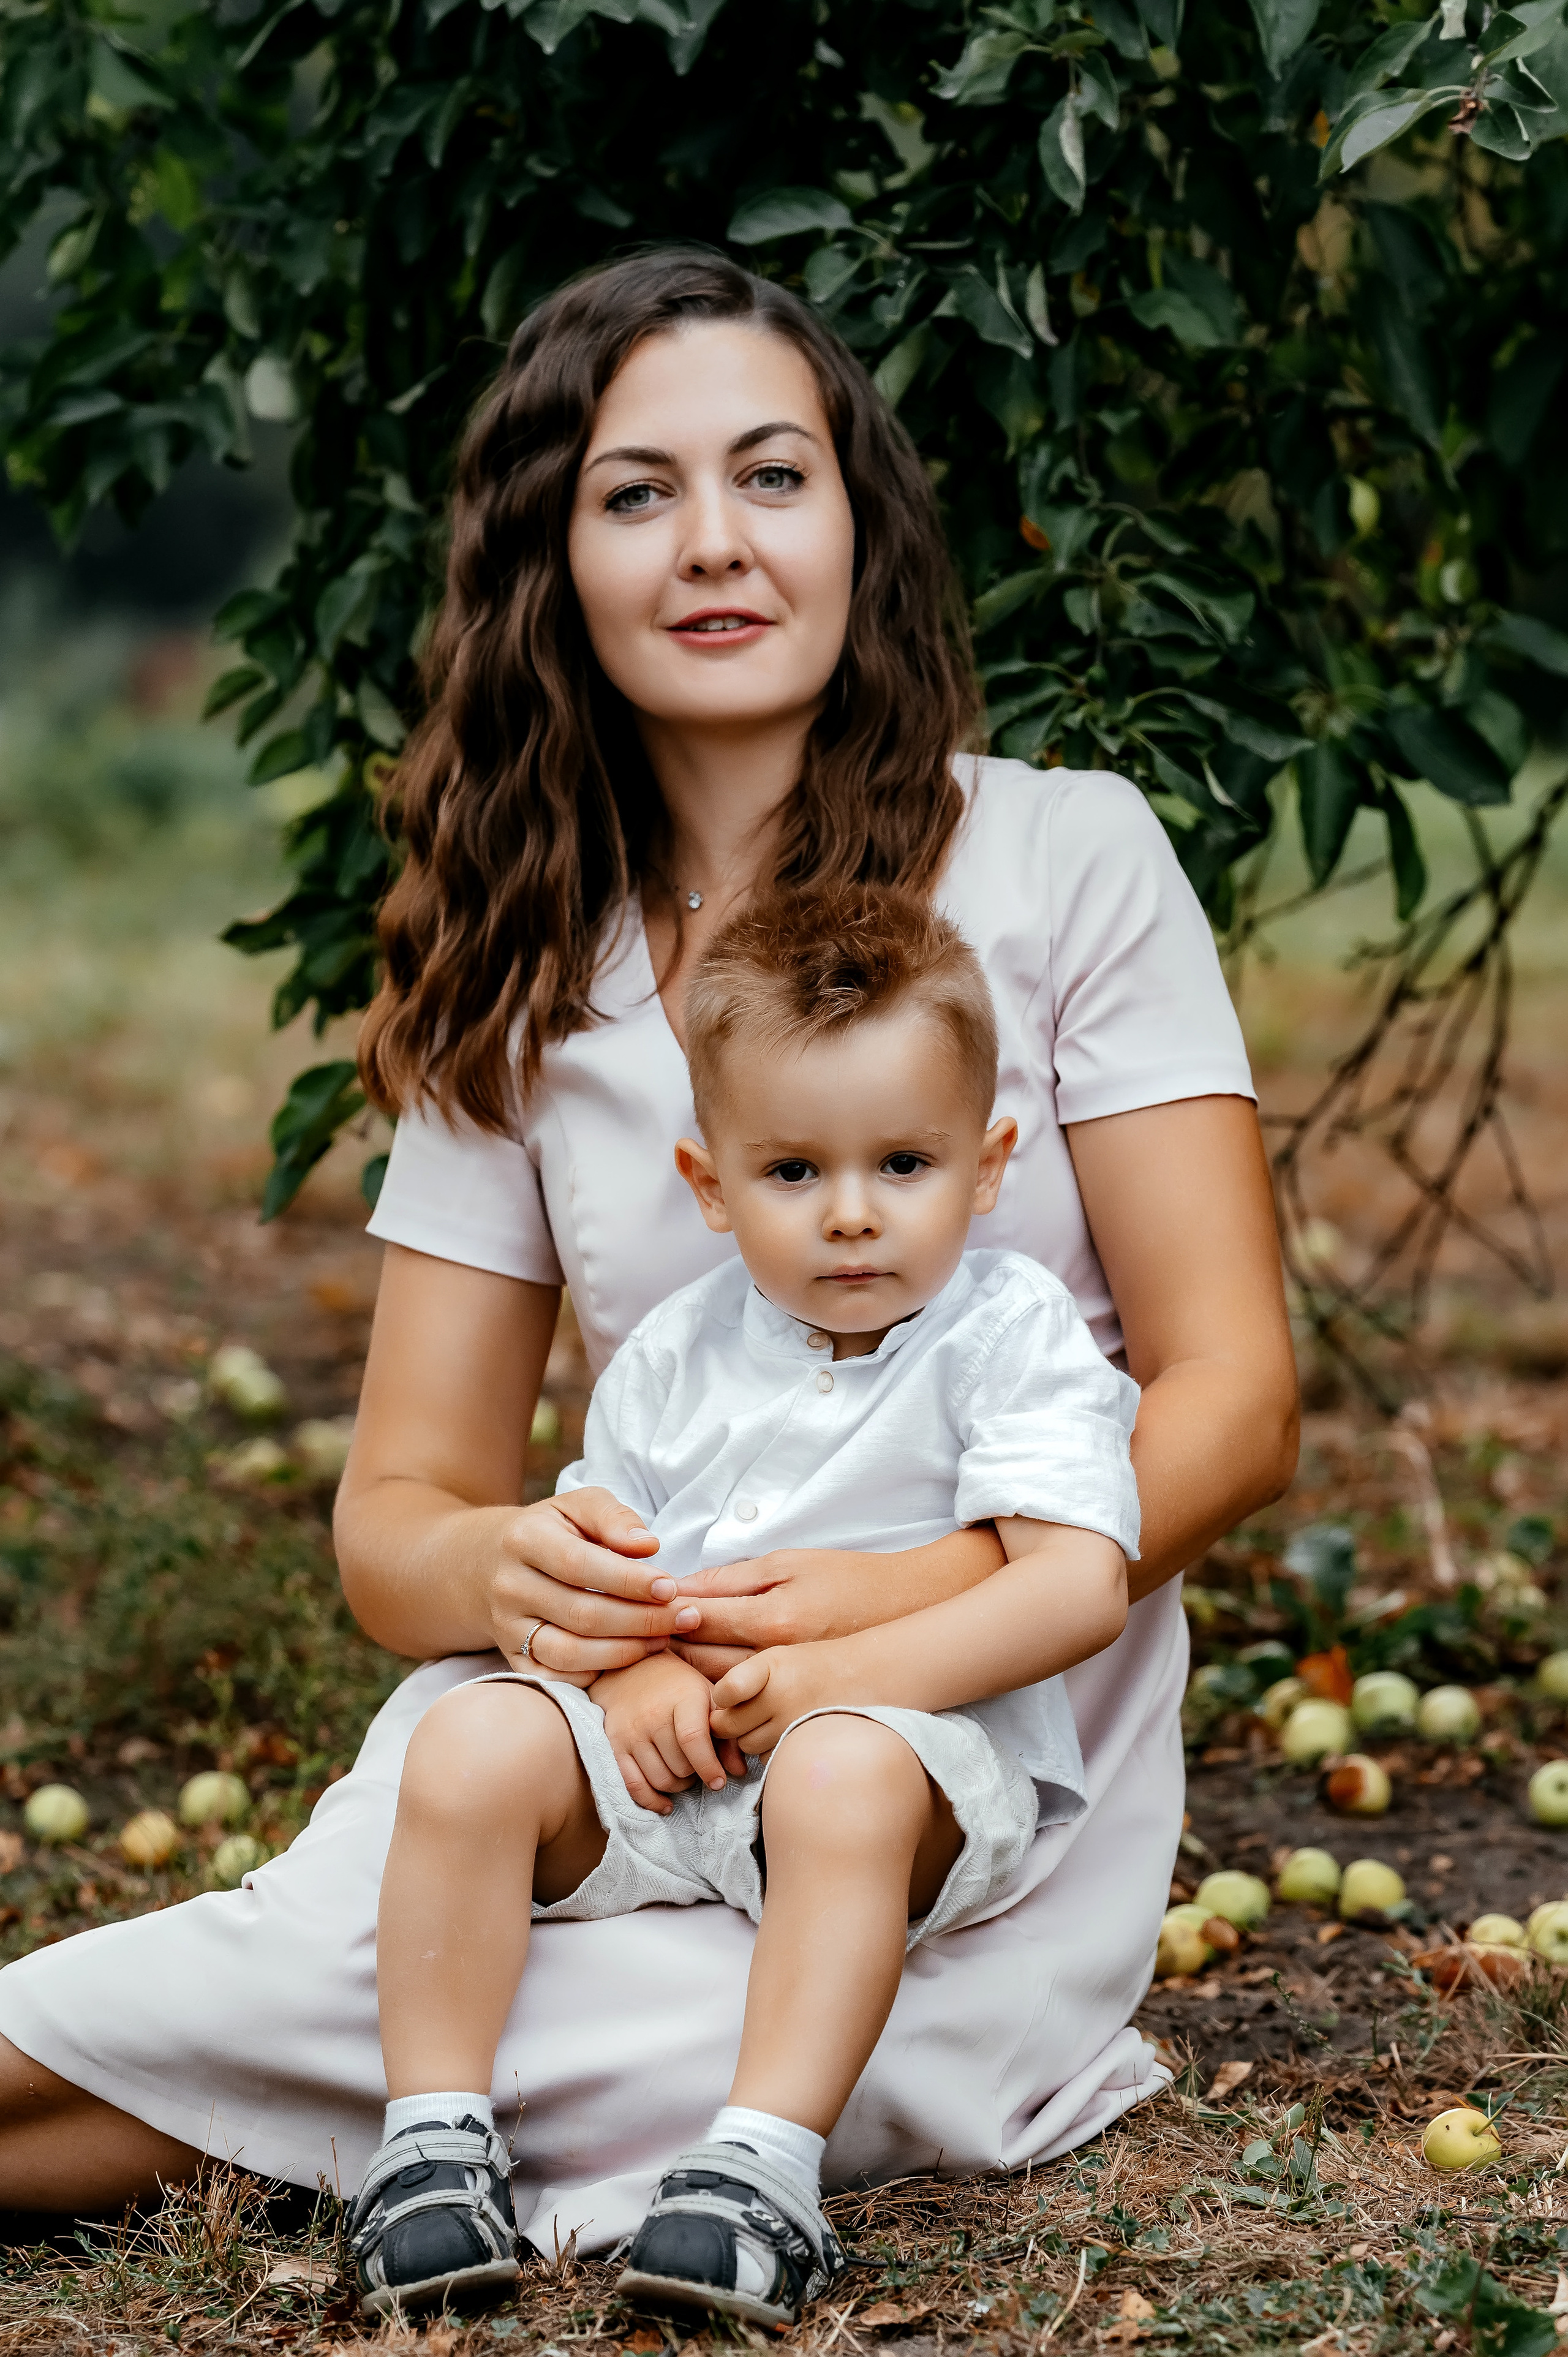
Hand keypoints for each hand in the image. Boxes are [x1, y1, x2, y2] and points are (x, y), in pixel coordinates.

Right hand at [488, 1487, 702, 1686]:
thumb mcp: (578, 1507)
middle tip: (685, 1618)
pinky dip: (596, 1674)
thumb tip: (647, 1547)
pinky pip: (556, 1678)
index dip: (629, 1580)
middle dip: (641, 1620)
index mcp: (525, 1539)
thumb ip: (614, 1518)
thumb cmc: (551, 1531)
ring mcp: (507, 1628)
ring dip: (624, 1652)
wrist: (487, 1563)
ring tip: (663, 1640)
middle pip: (581, 1614)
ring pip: (569, 1653)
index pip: (580, 1565)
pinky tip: (629, 1659)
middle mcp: (510, 1587)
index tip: (670, 1587)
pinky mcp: (512, 1659)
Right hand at [591, 1654, 747, 1812]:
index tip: (719, 1781)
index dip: (709, 1766)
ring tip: (684, 1774)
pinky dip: (651, 1800)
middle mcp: (653, 1714)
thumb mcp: (709, 1698)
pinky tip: (665, 1803)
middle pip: (679, 1766)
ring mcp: (630, 1731)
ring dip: (677, 1786)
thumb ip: (727, 1734)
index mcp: (682, 1697)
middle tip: (699, 1767)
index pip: (693, 1739)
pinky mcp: (614, 1745)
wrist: (631, 1670)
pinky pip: (633, 1784)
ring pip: (659, 1779)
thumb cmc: (679, 1686)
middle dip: (695, 1774)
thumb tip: (738, 1771)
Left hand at [672, 1528, 1006, 1678]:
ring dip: (697, 1682)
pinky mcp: (799, 1709)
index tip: (650, 1609)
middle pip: (701, 1665)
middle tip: (657, 1635)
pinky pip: (748, 1720)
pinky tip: (722, 1685)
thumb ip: (732, 1579)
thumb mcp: (788, 1563)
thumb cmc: (846, 1577)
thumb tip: (682, 1588)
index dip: (668, 1615)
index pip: (699, 1622)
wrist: (905, 1607)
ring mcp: (791, 1691)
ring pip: (720, 1702)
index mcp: (773, 1618)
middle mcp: (779, 1661)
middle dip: (675, 1650)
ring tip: (685, 1659)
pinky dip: (730, 1706)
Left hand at [709, 1641, 848, 1755]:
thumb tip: (712, 1710)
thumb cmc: (810, 1667)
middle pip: (728, 1726)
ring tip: (767, 1719)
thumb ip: (742, 1678)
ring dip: (747, 1737)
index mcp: (770, 1667)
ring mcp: (792, 1726)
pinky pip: (767, 1759)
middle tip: (743, 1711)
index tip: (726, 1696)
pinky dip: (767, 1750)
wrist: (860, 1678)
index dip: (720, 1697)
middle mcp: (781, 1698)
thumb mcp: (775, 1657)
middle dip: (727, 1722)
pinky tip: (781, 1732)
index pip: (726, 1691)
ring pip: (745, 1746)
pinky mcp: (800, 1747)